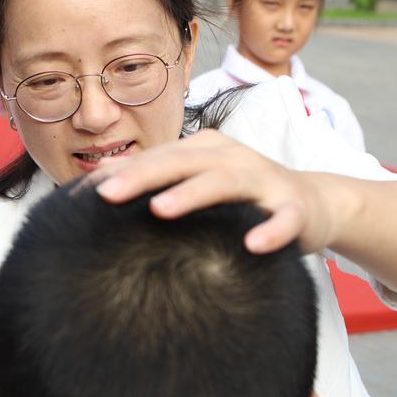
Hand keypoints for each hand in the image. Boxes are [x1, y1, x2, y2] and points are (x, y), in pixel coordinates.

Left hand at [93, 129, 338, 254]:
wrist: (314, 204)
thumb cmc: (243, 197)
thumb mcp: (198, 180)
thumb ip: (155, 176)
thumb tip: (101, 174)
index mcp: (205, 150)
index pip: (157, 157)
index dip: (121, 171)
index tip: (82, 193)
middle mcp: (233, 158)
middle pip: (183, 162)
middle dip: (144, 176)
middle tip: (107, 195)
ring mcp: (266, 181)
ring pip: (226, 182)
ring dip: (193, 194)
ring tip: (161, 210)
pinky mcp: (296, 210)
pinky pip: (284, 220)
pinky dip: (270, 230)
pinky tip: (253, 245)